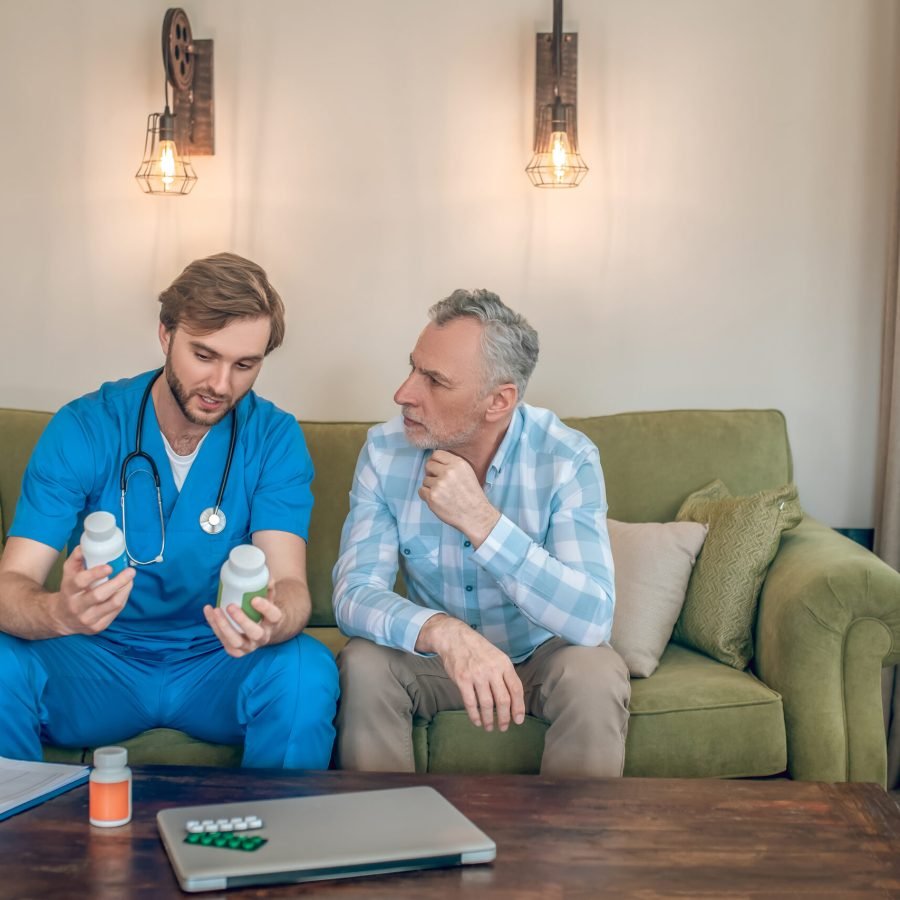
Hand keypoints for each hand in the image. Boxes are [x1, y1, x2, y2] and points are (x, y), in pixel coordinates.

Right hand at [55, 546, 134, 634]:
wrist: (62, 618)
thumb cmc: (70, 591)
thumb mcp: (68, 574)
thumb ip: (76, 559)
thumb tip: (85, 546)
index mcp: (68, 591)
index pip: (81, 581)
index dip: (96, 573)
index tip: (109, 566)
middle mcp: (77, 606)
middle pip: (100, 595)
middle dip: (119, 582)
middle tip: (130, 571)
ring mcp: (88, 619)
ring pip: (112, 604)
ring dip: (125, 590)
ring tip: (130, 579)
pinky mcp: (98, 626)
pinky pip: (115, 611)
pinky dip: (123, 598)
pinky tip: (125, 590)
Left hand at [203, 582, 283, 657]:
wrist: (264, 631)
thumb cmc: (264, 611)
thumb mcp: (269, 598)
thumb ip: (267, 587)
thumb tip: (265, 575)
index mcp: (274, 622)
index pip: (274, 616)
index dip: (265, 608)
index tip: (254, 599)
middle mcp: (263, 637)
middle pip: (255, 633)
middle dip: (242, 620)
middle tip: (230, 606)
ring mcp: (250, 646)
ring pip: (236, 642)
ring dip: (224, 626)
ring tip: (216, 610)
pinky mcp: (237, 650)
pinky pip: (224, 642)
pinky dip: (215, 627)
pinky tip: (209, 613)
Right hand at [416, 615, 525, 731]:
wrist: (456, 638)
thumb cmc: (479, 650)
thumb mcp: (497, 657)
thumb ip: (505, 675)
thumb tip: (514, 700)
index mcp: (504, 664)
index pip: (516, 689)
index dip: (518, 707)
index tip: (518, 721)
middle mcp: (492, 670)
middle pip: (503, 700)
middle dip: (504, 717)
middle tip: (504, 727)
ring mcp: (477, 675)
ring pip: (486, 704)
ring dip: (489, 719)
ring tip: (490, 727)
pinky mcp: (462, 679)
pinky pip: (470, 702)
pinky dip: (474, 715)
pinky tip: (477, 722)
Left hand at [419, 451, 499, 546]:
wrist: (476, 515)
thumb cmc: (472, 495)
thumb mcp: (467, 473)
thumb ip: (452, 465)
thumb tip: (433, 461)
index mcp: (458, 463)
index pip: (437, 454)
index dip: (436, 462)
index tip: (438, 469)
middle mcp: (448, 472)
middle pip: (428, 465)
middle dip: (431, 473)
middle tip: (440, 483)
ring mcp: (439, 484)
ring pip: (425, 480)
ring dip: (431, 487)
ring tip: (443, 494)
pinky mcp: (432, 497)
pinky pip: (421, 491)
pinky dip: (427, 496)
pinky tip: (438, 500)